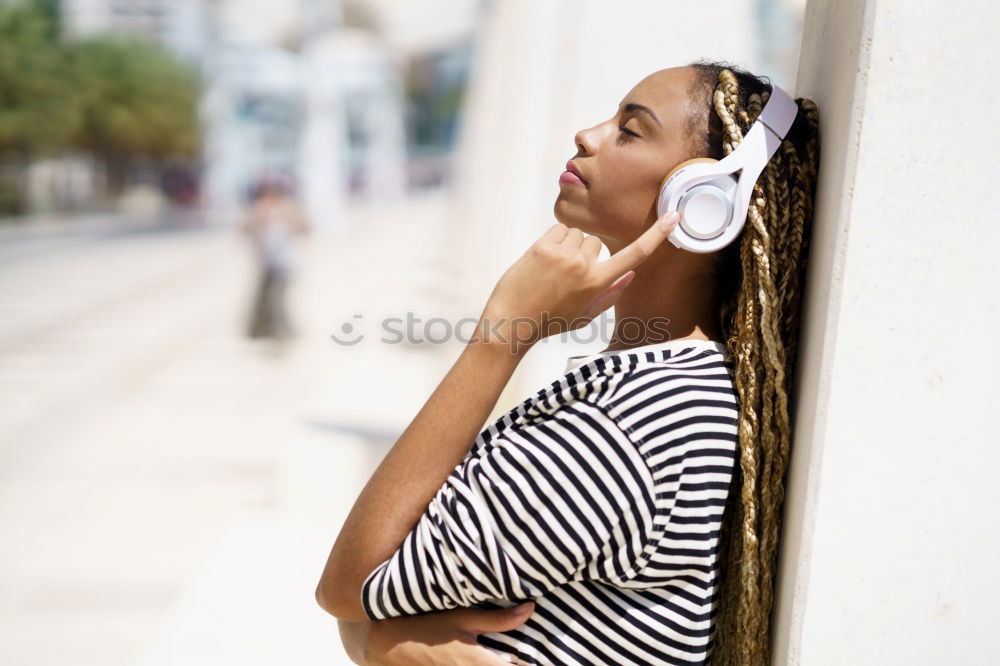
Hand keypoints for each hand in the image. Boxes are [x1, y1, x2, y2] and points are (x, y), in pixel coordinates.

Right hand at [363, 602, 535, 664]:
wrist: (388, 644)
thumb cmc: (426, 626)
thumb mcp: (462, 617)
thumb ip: (499, 618)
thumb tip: (530, 609)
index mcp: (479, 664)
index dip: (532, 663)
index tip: (549, 657)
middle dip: (519, 662)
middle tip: (534, 654)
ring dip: (502, 662)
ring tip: (514, 655)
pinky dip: (487, 663)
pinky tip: (492, 656)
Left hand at [473, 212, 679, 354]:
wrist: (511, 322)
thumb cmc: (549, 322)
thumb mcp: (585, 316)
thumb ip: (610, 294)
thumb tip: (630, 275)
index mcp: (599, 284)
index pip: (635, 255)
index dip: (657, 236)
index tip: (674, 216)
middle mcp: (584, 266)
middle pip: (596, 243)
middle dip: (585, 254)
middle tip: (566, 276)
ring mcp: (563, 255)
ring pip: (577, 236)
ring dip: (568, 246)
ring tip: (552, 270)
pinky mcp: (543, 247)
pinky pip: (559, 230)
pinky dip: (554, 241)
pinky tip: (543, 261)